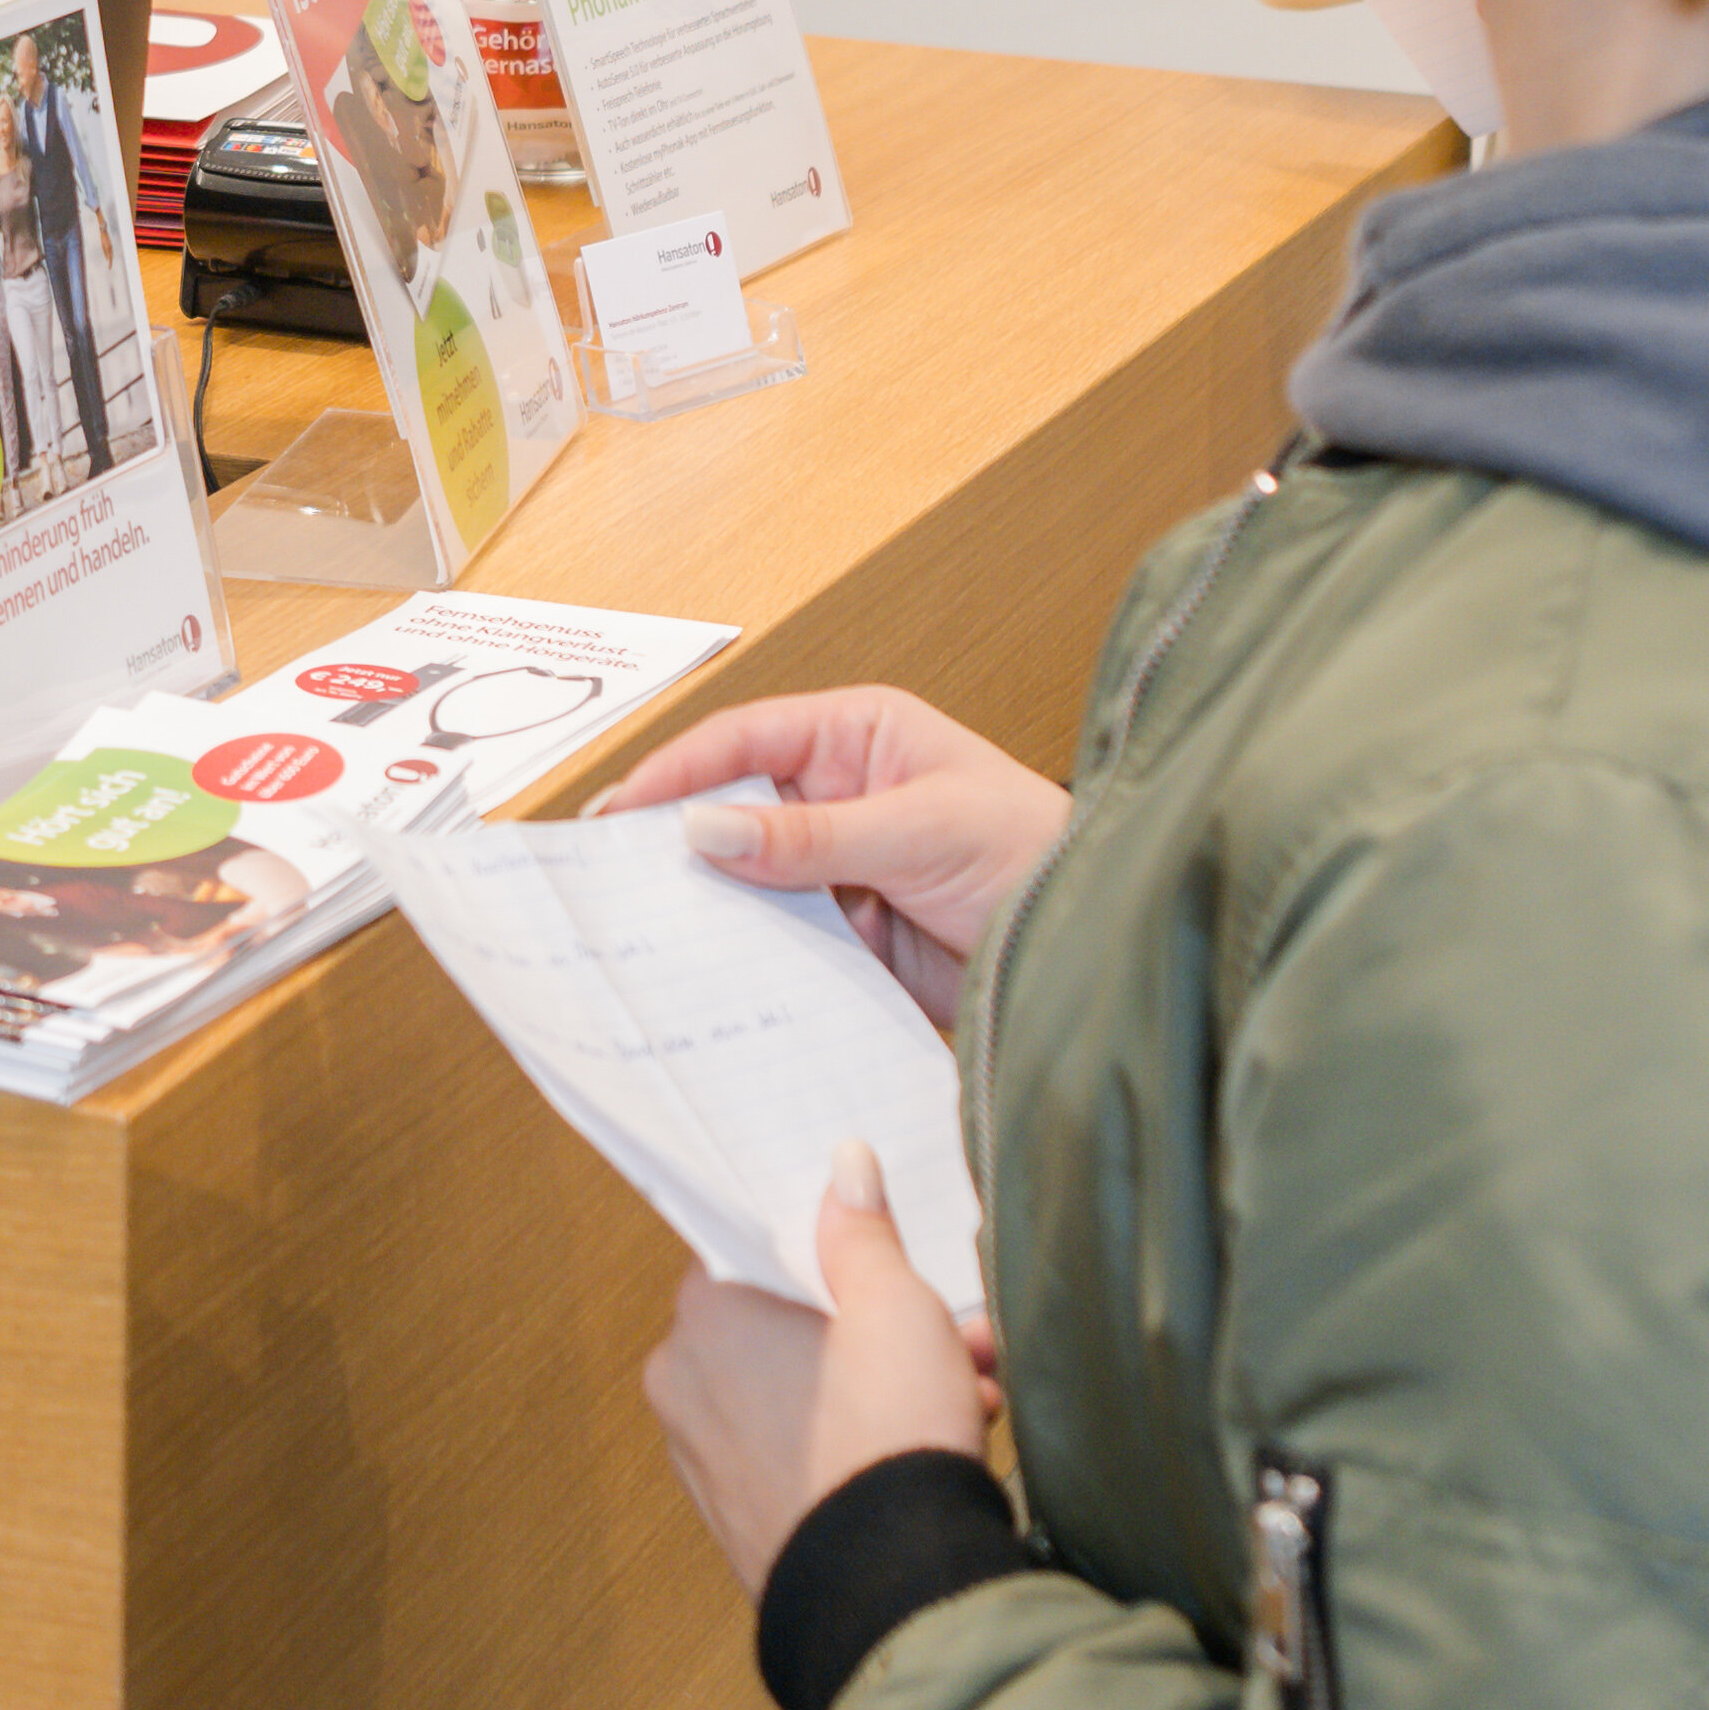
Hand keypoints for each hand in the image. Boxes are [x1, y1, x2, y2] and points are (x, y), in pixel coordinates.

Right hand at [596, 686, 1068, 1022]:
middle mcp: (843, 796)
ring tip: (650, 931)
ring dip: (712, 903)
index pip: (748, 739)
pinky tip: (715, 972)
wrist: (1093, 949)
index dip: (679, 770)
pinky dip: (749, 955)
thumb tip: (708, 827)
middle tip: (614, 877)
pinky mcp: (852, 936)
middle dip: (681, 838)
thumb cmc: (1035, 853)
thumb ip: (810, 836)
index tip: (621, 808)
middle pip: (737, 809)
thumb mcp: (917, 829)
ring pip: (752, 880)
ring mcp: (843, 868)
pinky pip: (782, 940)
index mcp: (860, 737)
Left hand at [642, 1146, 1001, 1595]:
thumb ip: (861, 1233)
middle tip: (955, 1331)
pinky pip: (800, 1450)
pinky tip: (935, 1444)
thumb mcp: (894, 1306)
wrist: (890, 1590)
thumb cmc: (888, 1432)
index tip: (882, 1255)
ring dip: (882, 1381)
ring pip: (803, 1389)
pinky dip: (856, 1438)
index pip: (751, 1249)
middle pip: (788, 1324)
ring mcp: (705, 1460)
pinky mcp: (739, 1519)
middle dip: (877, 1322)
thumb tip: (843, 1167)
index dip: (826, 1248)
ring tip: (971, 1392)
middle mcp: (684, 1385)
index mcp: (705, 1318)